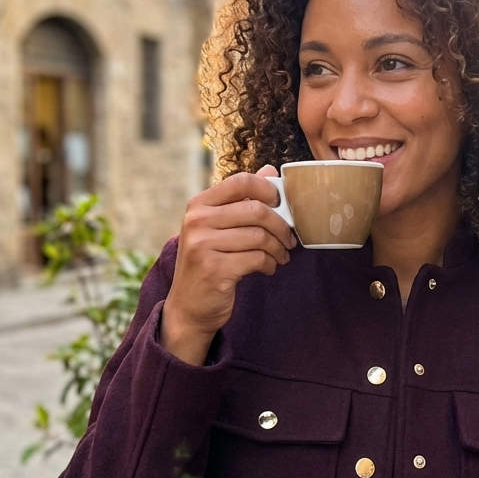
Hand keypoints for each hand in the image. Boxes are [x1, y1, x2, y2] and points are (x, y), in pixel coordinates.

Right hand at [160, 165, 295, 364]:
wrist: (188, 307)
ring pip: (260, 236)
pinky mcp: (214, 269)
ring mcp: (203, 245)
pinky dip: (269, 264)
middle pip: (256, 210)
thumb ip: (242, 200)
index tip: (281, 205)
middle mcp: (197, 221)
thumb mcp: (218, 228)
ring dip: (278, 248)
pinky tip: (268, 268)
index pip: (240, 181)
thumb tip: (269, 170)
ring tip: (281, 256)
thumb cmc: (209, 262)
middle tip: (289, 239)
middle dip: (281, 226)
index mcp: (199, 205)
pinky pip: (257, 258)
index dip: (268, 190)